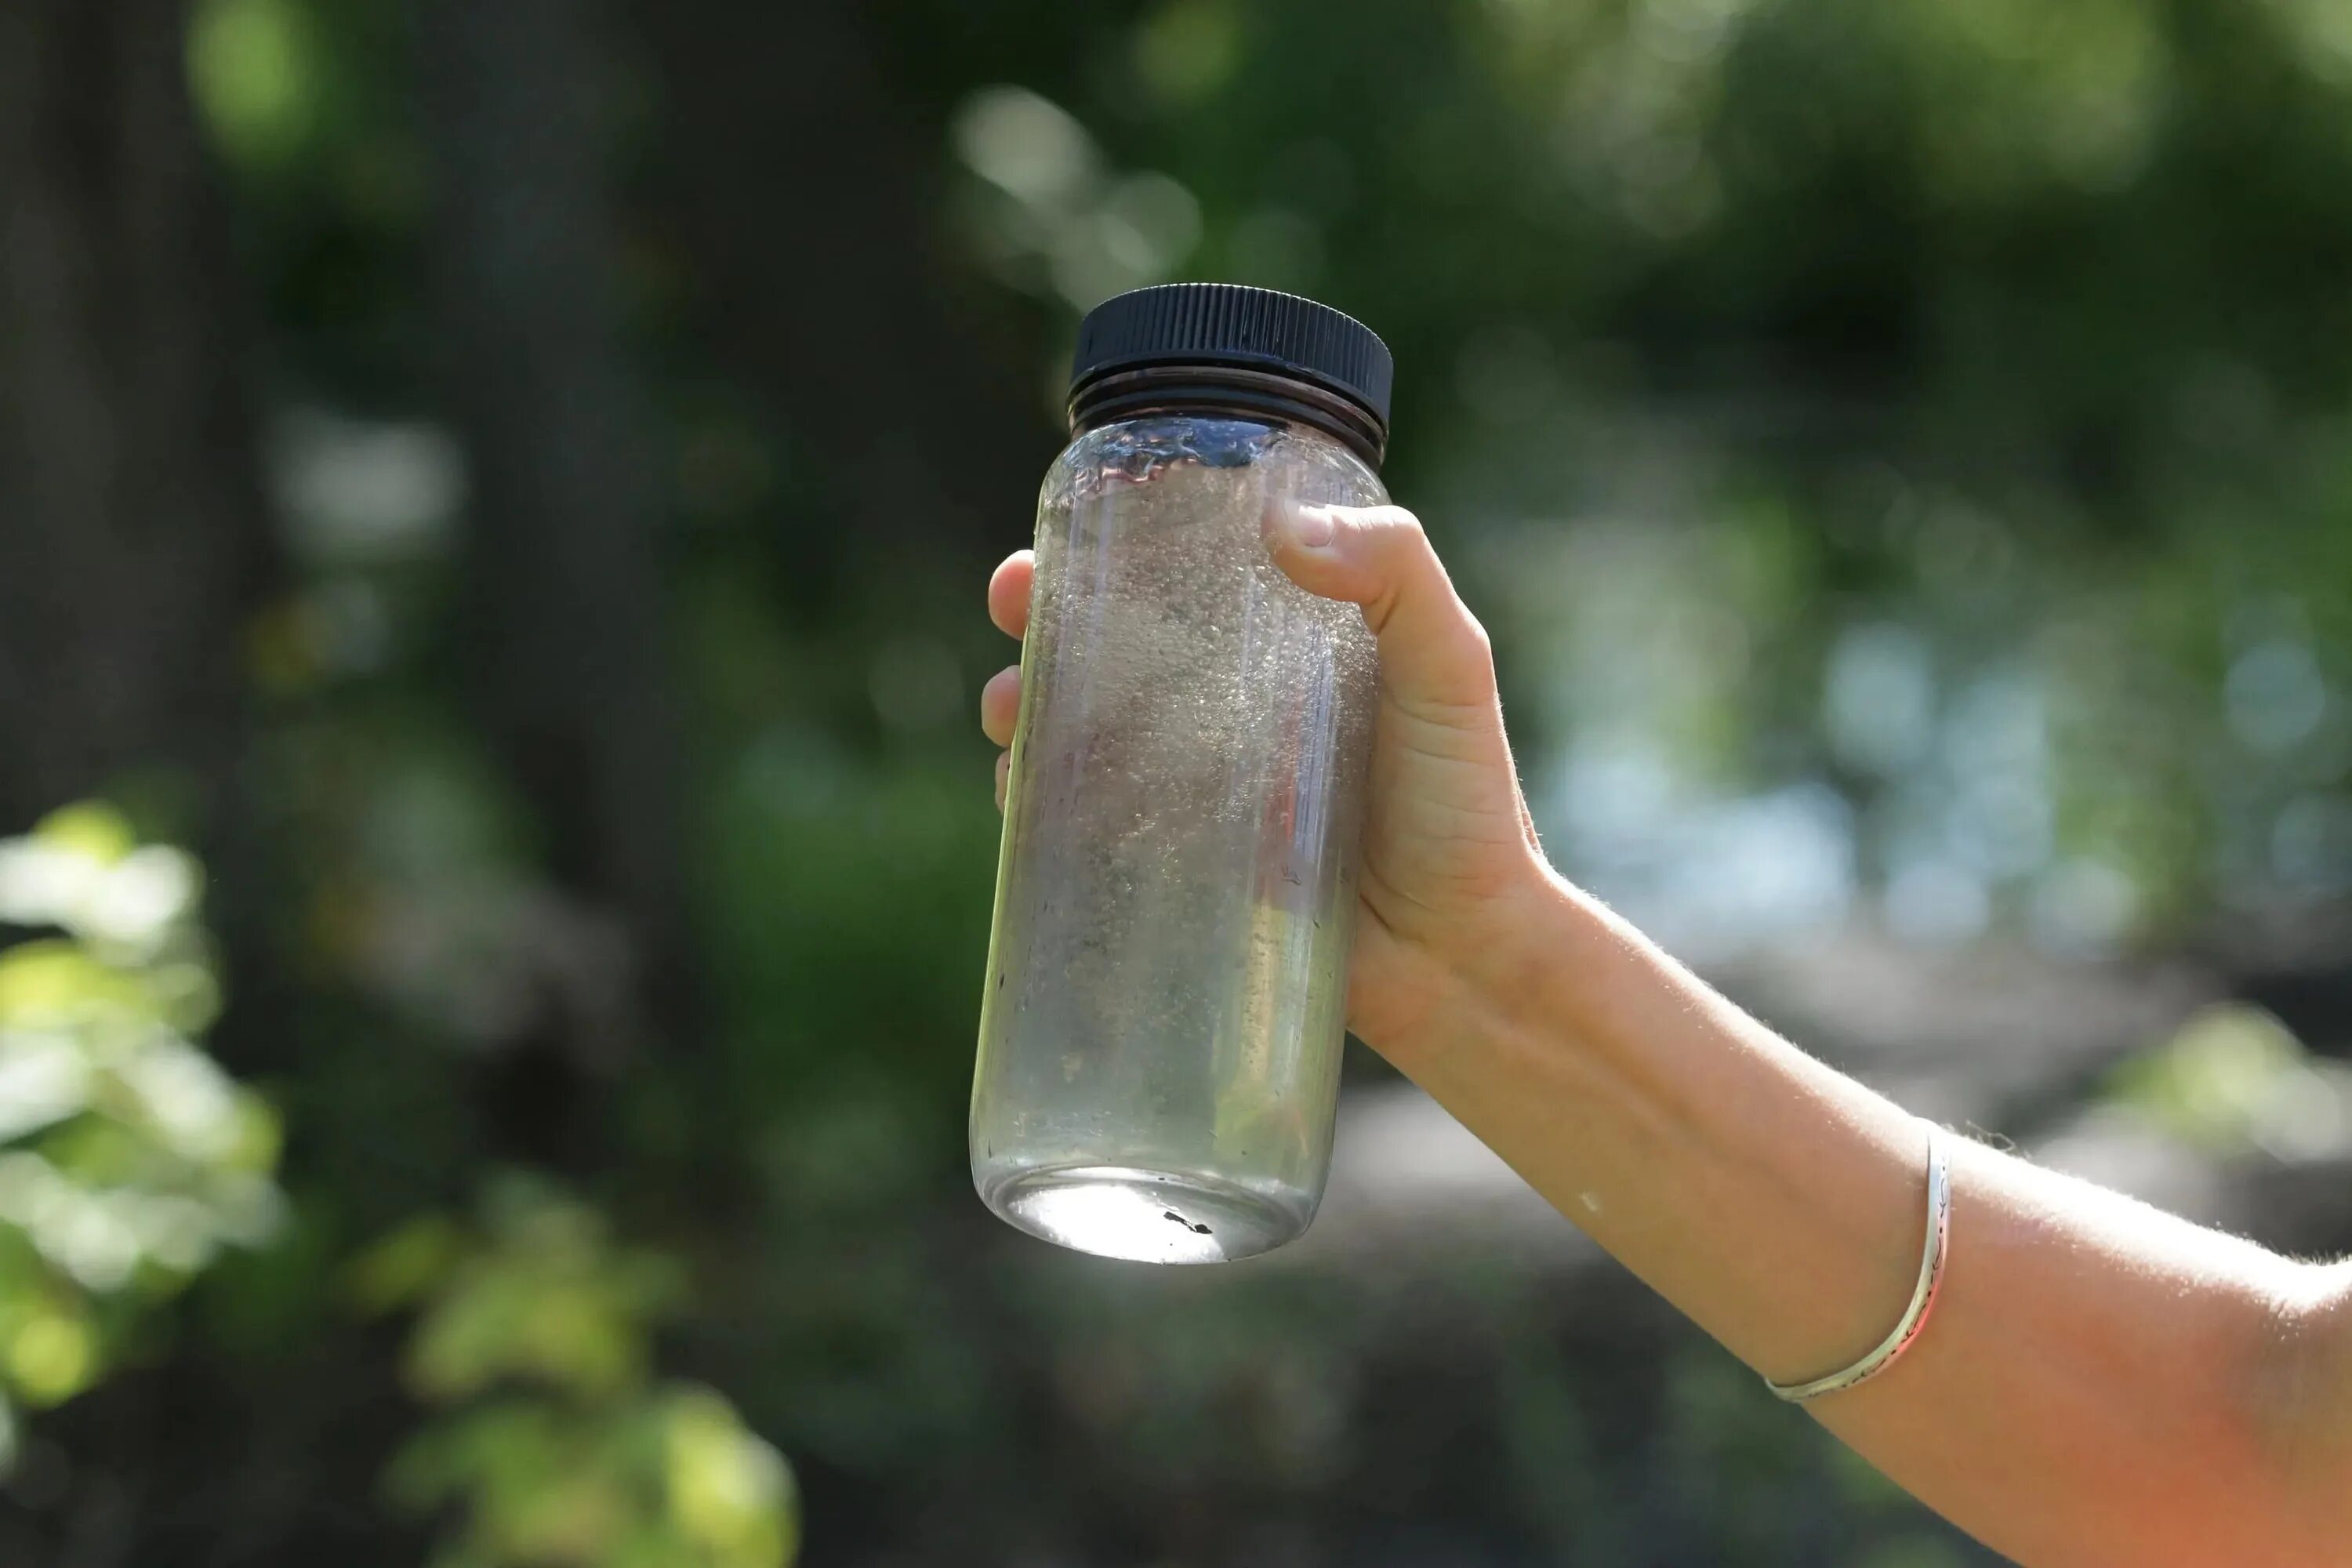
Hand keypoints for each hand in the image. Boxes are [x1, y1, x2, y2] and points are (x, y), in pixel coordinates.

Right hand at [981, 503, 1551, 1055]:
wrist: (1463, 960)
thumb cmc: (1468, 807)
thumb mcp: (1450, 668)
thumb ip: (1397, 576)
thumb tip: (1281, 528)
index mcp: (1289, 643)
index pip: (1186, 570)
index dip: (1113, 543)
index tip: (1067, 531)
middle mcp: (1233, 706)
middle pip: (1112, 643)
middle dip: (1043, 618)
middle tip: (1014, 607)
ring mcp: (1199, 788)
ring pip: (1084, 729)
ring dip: (1027, 706)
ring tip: (1006, 710)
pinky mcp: (1178, 865)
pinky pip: (1090, 822)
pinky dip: (1041, 800)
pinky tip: (1021, 791)